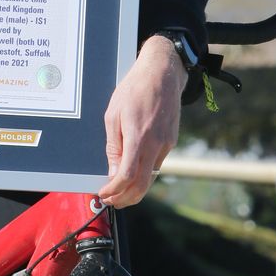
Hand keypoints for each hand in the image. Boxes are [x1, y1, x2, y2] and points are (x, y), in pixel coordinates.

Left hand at [97, 35, 187, 207]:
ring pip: (151, 177)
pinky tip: (133, 172)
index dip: (114, 191)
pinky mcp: (171, 141)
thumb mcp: (113, 115)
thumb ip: (114, 146)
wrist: (162, 74)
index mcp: (139, 138)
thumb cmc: (134, 90)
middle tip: (111, 201)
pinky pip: (156, 164)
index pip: (127, 177)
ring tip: (118, 191)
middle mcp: (156, 144)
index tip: (103, 194)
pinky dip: (144, 174)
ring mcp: (166, 144)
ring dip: (134, 189)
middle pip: (142, 185)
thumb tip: (114, 172)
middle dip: (125, 199)